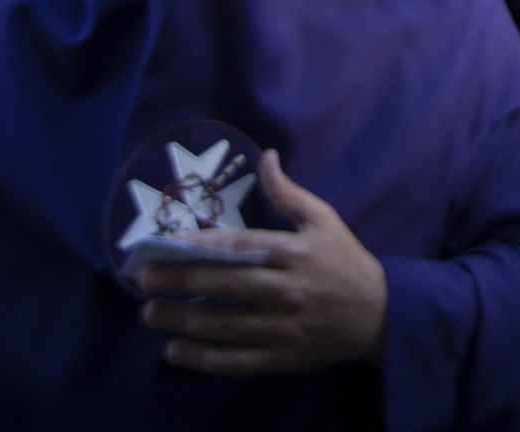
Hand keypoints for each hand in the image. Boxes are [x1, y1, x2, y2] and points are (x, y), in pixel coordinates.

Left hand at [139, 150, 387, 376]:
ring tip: (149, 314)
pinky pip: (234, 361)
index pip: (241, 248)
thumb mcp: (323, 218)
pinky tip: (174, 352)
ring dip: (182, 321)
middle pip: (225, 287)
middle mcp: (285, 291)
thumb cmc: (343, 260)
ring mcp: (281, 329)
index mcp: (294, 253)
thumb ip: (289, 193)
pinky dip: (202, 359)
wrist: (376, 314)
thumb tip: (265, 156)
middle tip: (143, 281)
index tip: (167, 243)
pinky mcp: (279, 358)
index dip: (202, 245)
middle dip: (180, 283)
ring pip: (224, 326)